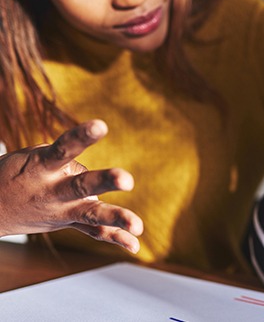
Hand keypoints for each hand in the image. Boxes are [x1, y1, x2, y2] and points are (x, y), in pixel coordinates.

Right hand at [0, 120, 142, 252]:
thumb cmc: (19, 173)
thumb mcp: (35, 157)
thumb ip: (67, 161)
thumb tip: (98, 180)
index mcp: (42, 166)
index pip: (64, 147)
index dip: (81, 136)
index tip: (100, 125)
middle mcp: (53, 190)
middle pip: (81, 185)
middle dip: (105, 181)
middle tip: (127, 180)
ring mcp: (61, 210)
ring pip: (91, 214)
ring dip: (116, 217)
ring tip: (138, 226)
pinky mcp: (68, 223)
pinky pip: (93, 231)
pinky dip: (115, 238)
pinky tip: (135, 246)